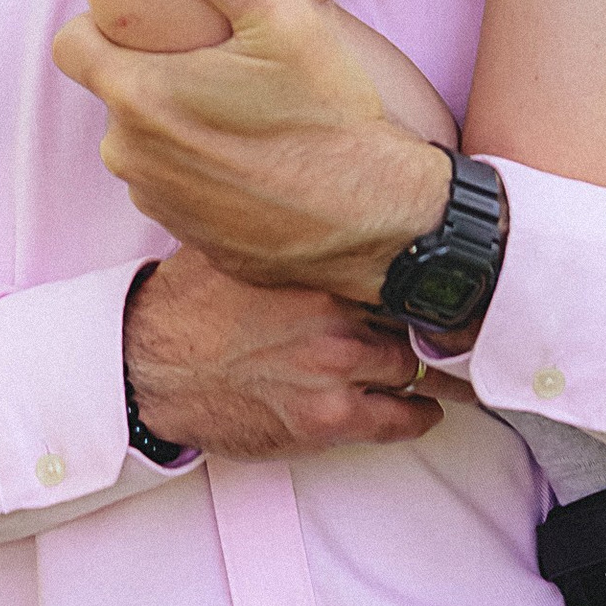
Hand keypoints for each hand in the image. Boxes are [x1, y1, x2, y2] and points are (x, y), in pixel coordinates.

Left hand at [57, 0, 451, 303]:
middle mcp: (131, 155)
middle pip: (114, 94)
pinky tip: (254, 161)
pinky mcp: (187, 235)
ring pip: (144, 143)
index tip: (156, 28)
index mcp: (140, 96)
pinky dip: (200, 172)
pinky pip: (174, 187)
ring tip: (243, 116)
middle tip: (222, 67)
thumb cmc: (327, 117)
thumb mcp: (288, 24)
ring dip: (176, 127)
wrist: (374, 217)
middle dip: (153, 77)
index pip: (71, 46)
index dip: (104, 28)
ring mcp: (157, 201)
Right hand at [123, 252, 440, 458]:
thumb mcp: (235, 243)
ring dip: (430, 369)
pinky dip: (419, 414)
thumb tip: (311, 184)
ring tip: (449, 367)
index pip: (400, 262)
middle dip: (430, 321)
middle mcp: (333, 314)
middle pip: (414, 315)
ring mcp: (333, 369)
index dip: (424, 269)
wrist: (148, 369)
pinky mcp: (326, 421)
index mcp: (316, 266)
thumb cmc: (187, 304)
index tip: (450, 273)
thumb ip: (284, 227)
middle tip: (456, 324)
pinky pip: (400, 418)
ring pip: (414, 366)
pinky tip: (427, 408)